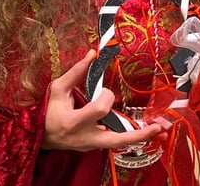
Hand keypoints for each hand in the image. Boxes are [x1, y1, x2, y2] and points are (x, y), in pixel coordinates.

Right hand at [41, 49, 162, 150]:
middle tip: (158, 128)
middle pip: (116, 139)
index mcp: (74, 122)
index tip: (104, 90)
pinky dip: (130, 135)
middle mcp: (85, 137)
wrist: (40, 136)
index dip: (106, 97)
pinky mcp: (96, 146)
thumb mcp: (57, 90)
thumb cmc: (48, 111)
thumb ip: (75, 72)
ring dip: (140, 136)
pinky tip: (145, 129)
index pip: (99, 110)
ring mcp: (92, 144)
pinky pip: (115, 141)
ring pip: (119, 144)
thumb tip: (92, 53)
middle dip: (138, 135)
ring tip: (159, 128)